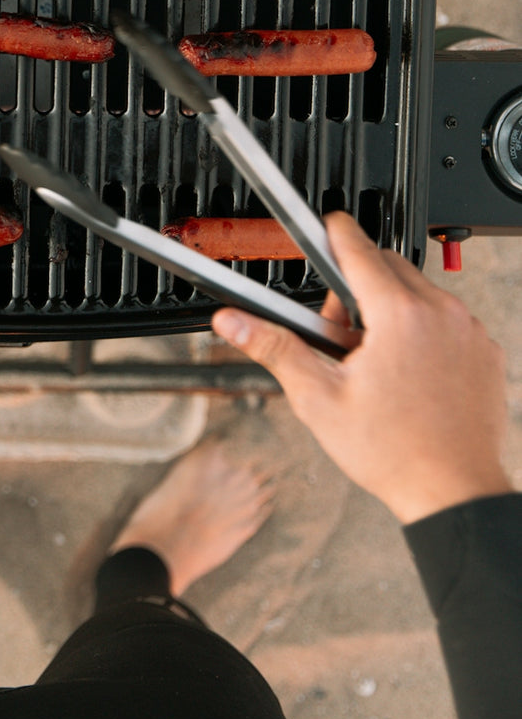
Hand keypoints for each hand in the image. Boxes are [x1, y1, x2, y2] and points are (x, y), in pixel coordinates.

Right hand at [211, 212, 513, 524]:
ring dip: (389, 308)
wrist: (454, 492)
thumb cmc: (394, 453)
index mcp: (399, 315)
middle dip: (355, 286)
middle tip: (339, 335)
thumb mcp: (320, 399)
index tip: (321, 226)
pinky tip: (406, 372)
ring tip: (372, 360)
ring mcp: (469, 330)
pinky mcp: (484, 349)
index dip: (332, 233)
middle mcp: (441, 312)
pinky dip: (423, 329)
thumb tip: (233, 321)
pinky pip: (447, 317)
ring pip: (418, 291)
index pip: (358, 247)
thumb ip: (274, 347)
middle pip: (387, 266)